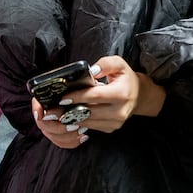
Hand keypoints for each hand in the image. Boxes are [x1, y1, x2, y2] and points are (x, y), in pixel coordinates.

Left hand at [33, 56, 165, 148]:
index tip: (62, 97)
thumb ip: (105, 64)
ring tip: (57, 113)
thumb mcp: (119, 64)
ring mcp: (115, 122)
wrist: (139, 96)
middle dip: (69, 110)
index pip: (94, 96)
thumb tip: (91, 71)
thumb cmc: (126, 78)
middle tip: (52, 109)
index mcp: (121, 94)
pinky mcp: (111, 128)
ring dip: (72, 118)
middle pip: (89, 112)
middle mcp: (119, 111)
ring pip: (89, 122)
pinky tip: (68, 117)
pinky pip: (92, 127)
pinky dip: (79, 122)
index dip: (77, 97)